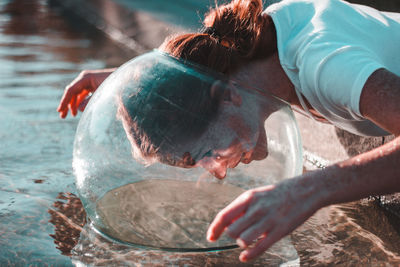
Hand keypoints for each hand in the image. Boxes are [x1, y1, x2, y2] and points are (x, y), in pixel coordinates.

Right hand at [57, 69, 114, 117]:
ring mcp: (88, 81)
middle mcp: (85, 78)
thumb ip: (91, 101)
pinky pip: (82, 94)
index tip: (59, 111)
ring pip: (76, 94)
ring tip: (71, 115)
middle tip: (62, 116)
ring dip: (73, 104)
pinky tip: (78, 110)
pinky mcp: (92, 85)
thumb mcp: (103, 94)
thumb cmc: (116, 86)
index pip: (71, 90)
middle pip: (71, 92)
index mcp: (85, 78)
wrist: (126, 79)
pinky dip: (79, 102)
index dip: (64, 101)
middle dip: (67, 104)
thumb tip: (79, 108)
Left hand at [207, 176, 322, 261]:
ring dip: (241, 243)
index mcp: (248, 198)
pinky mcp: (280, 231)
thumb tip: (227, 224)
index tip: (211, 237)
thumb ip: (242, 209)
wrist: (305, 190)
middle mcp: (256, 209)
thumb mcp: (256, 195)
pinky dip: (249, 255)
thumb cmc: (277, 194)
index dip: (215, 228)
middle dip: (231, 236)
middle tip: (238, 234)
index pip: (224, 216)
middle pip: (232, 230)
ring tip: (247, 240)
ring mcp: (268, 220)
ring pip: (243, 239)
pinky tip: (244, 256)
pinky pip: (260, 247)